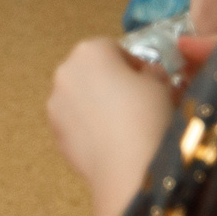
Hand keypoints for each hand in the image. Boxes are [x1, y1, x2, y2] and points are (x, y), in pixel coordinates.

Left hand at [48, 37, 175, 215]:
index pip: (112, 48)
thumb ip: (151, 73)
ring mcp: (56, 102)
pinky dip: (88, 126)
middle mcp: (65, 71)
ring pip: (80, 96)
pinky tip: (110, 142)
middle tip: (137, 103)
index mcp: (90, 51)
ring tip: (124, 126)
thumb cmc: (148, 117)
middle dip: (111, 83)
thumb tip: (146, 74)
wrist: (129, 167)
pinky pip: (75, 121)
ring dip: (97, 104)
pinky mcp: (54, 130)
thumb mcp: (162, 86)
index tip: (148, 81)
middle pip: (91, 70)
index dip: (133, 64)